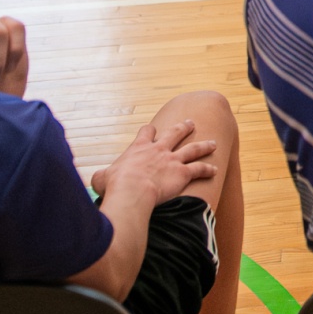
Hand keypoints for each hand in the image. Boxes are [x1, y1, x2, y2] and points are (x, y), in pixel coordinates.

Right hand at [89, 120, 216, 207]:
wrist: (132, 191)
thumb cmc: (114, 185)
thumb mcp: (101, 178)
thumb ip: (101, 176)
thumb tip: (97, 180)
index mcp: (139, 148)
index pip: (146, 133)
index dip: (149, 130)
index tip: (152, 129)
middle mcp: (159, 150)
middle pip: (175, 133)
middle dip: (184, 127)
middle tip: (191, 122)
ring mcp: (172, 160)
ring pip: (193, 149)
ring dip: (204, 145)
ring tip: (213, 143)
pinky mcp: (182, 173)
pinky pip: (199, 169)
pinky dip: (208, 169)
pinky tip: (215, 170)